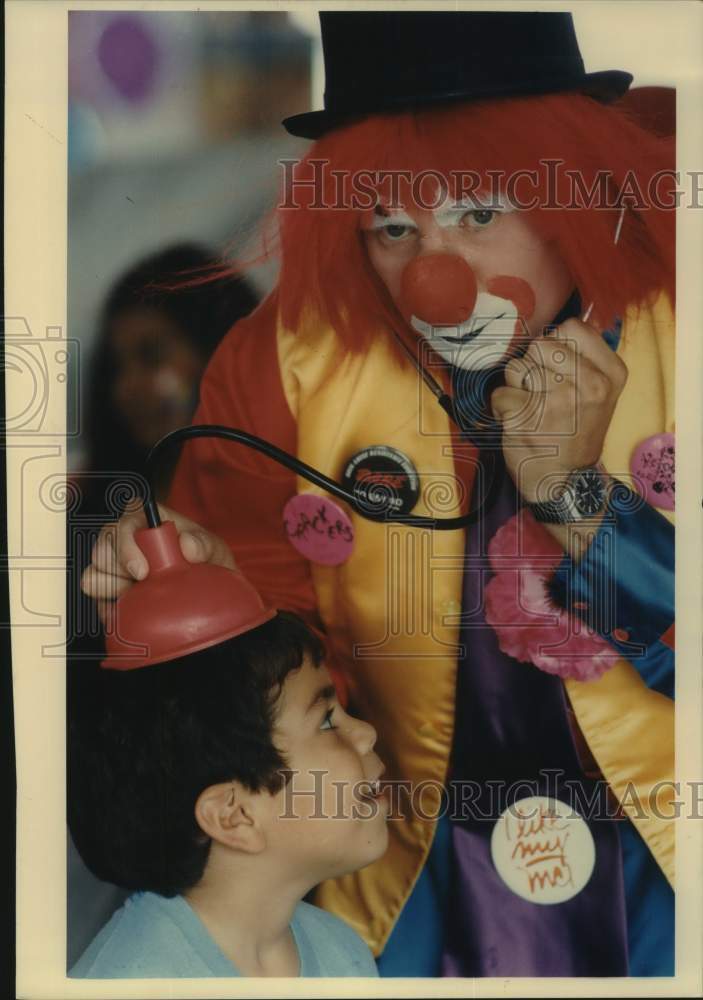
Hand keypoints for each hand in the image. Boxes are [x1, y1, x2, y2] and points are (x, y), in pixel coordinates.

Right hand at [81, 502, 235, 624]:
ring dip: (111, 590)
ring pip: (92, 576)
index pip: (126, 519)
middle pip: (102, 548)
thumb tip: (187, 546)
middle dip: (116, 572)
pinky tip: (127, 616)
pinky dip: (109, 612)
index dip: (126, 543)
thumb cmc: (207, 563)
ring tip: (136, 598)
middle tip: (140, 588)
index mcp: (148, 522)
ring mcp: (114, 567)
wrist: (208, 594)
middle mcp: (126, 540)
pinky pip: (97, 604)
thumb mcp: (214, 550)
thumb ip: (204, 544)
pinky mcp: (109, 592)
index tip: (142, 572)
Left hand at [491, 318, 627, 502]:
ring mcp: (558, 401)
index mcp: (610, 373)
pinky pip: (500, 393)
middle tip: (543, 394)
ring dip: (517, 387)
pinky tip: (520, 423)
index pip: (572, 327)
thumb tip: (564, 325)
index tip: (558, 368)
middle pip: (539, 345)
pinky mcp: (527, 417)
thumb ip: (586, 357)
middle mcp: (589, 385)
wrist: (566, 481)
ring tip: (533, 409)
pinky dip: (503, 408)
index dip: (556, 343)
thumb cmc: (576, 432)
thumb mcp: (600, 393)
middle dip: (533, 366)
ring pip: (516, 368)